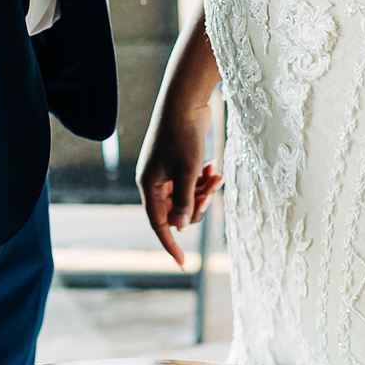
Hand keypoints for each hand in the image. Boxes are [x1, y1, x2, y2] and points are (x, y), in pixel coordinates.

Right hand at [136, 96, 221, 267]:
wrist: (185, 100)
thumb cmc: (183, 135)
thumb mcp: (187, 172)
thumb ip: (184, 202)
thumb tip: (178, 227)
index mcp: (149, 186)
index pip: (158, 224)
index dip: (170, 245)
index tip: (182, 264)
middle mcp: (155, 181)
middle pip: (177, 211)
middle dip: (196, 205)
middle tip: (210, 190)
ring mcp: (166, 172)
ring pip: (187, 197)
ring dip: (203, 191)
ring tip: (215, 174)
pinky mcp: (178, 162)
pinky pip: (191, 182)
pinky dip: (203, 179)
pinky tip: (213, 168)